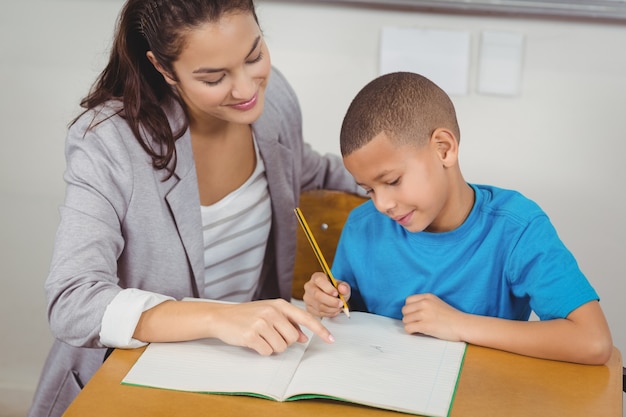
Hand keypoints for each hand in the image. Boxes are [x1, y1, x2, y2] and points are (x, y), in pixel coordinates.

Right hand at [211, 299, 333, 355]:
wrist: (221, 317)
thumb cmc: (248, 315)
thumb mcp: (269, 313)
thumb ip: (288, 323)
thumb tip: (303, 337)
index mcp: (279, 304)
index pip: (305, 317)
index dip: (320, 330)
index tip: (331, 340)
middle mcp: (272, 312)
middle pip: (293, 338)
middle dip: (285, 342)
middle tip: (271, 336)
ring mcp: (261, 323)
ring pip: (281, 347)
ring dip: (272, 347)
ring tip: (261, 337)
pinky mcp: (251, 335)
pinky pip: (267, 352)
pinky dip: (262, 351)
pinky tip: (253, 342)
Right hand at [303, 272, 350, 317]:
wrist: (332, 297)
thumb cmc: (335, 289)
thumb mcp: (342, 286)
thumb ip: (344, 286)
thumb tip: (342, 288)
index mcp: (316, 277)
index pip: (319, 281)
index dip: (328, 288)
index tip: (336, 293)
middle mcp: (309, 287)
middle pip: (317, 295)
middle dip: (331, 301)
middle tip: (340, 303)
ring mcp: (307, 298)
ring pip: (318, 306)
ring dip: (331, 309)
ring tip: (339, 307)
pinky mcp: (308, 308)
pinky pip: (319, 313)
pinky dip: (329, 313)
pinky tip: (334, 310)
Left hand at [401, 293, 464, 341]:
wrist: (463, 325)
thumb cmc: (451, 317)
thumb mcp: (437, 303)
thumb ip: (424, 303)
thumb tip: (410, 311)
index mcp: (427, 296)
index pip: (408, 301)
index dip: (410, 309)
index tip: (415, 315)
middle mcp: (424, 303)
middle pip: (404, 310)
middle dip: (409, 318)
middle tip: (417, 323)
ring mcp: (424, 314)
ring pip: (405, 320)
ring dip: (410, 325)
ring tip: (419, 328)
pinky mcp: (425, 326)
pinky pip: (408, 328)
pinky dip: (411, 332)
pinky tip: (418, 332)